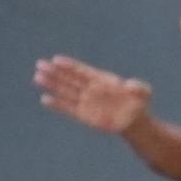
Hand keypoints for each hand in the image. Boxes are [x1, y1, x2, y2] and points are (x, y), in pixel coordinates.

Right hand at [35, 57, 151, 136]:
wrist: (135, 121)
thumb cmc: (139, 103)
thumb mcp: (143, 92)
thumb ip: (138, 87)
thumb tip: (130, 85)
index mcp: (102, 80)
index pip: (82, 70)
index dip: (69, 65)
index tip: (56, 60)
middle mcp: (91, 89)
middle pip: (69, 78)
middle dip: (55, 72)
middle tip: (40, 64)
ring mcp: (86, 101)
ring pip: (65, 91)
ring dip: (52, 85)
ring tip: (37, 77)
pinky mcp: (84, 115)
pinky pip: (68, 108)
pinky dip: (57, 104)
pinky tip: (45, 99)